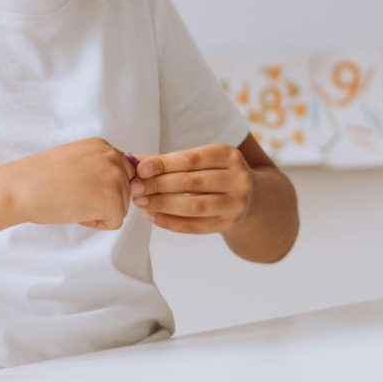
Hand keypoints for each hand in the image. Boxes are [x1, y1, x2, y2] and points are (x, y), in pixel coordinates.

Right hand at [9, 138, 133, 230]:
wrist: (21, 188)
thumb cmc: (38, 178)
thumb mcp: (74, 161)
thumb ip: (97, 166)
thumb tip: (114, 184)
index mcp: (103, 146)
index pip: (122, 172)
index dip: (101, 187)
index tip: (78, 186)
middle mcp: (113, 157)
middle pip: (125, 190)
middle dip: (103, 200)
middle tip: (73, 195)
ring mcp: (116, 178)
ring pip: (121, 207)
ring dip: (97, 211)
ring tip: (71, 201)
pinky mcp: (114, 201)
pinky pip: (114, 222)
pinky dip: (95, 223)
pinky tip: (75, 211)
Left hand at [131, 144, 254, 234]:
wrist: (248, 196)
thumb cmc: (215, 174)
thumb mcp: (200, 161)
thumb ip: (169, 161)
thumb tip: (134, 161)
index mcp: (229, 155)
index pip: (192, 160)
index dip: (164, 164)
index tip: (140, 170)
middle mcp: (238, 178)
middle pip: (192, 183)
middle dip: (159, 185)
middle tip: (135, 188)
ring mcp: (236, 203)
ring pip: (194, 206)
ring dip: (163, 205)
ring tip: (141, 202)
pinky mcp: (229, 223)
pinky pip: (195, 226)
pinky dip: (170, 222)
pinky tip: (152, 217)